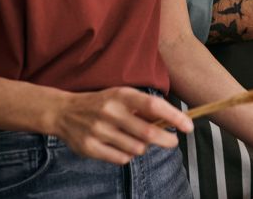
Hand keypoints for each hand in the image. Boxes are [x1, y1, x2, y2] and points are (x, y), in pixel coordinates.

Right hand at [50, 87, 192, 165]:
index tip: (188, 126)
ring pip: (136, 148)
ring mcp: (99, 131)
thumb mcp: (121, 96)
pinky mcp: (90, 148)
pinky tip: (122, 146)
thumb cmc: (101, 103)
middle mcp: (110, 112)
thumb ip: (143, 108)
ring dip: (143, 147)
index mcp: (121, 95)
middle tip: (172, 141)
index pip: (153, 106)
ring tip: (138, 140)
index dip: (174, 117)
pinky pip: (121, 159)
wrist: (64, 112)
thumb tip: (173, 120)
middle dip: (166, 140)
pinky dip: (127, 155)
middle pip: (148, 132)